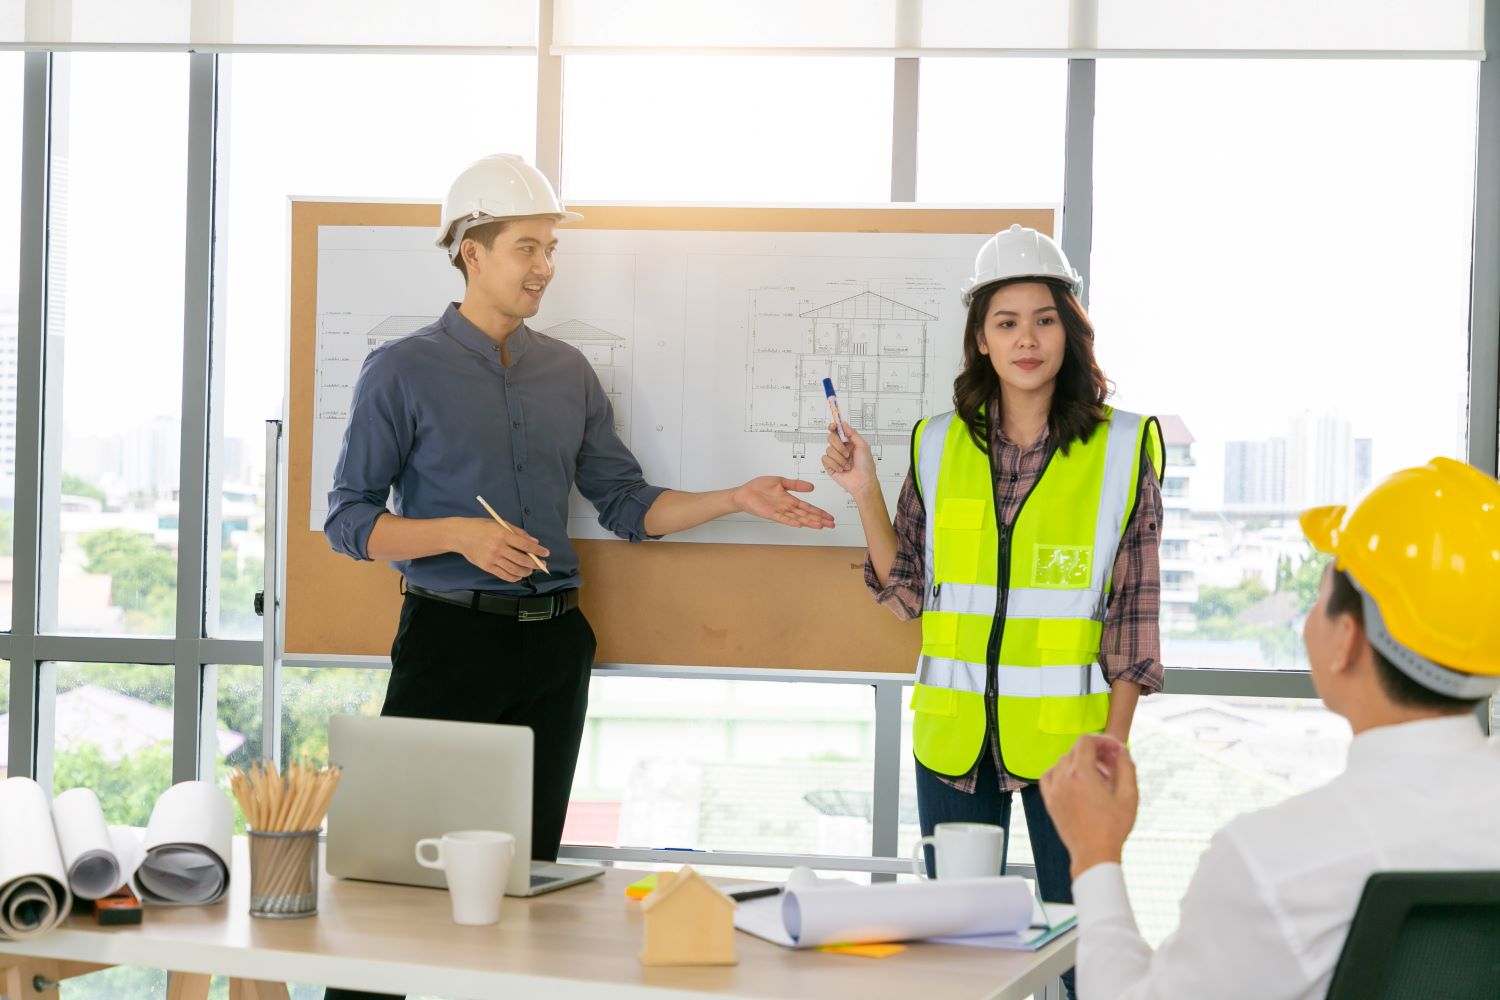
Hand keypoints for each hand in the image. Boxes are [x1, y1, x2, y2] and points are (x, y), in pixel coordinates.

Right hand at [453, 518, 549, 581]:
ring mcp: (492, 558)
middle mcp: (498, 547)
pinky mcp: (486, 567)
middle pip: (522, 560)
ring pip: (514, 570)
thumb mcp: (500, 524)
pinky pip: (503, 575)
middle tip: (542, 565)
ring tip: (530, 570)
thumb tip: (534, 542)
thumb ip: (518, 532)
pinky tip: (519, 576)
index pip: (525, 545)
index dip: (538, 551)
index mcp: (503, 534)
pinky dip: (514, 578)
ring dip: (526, 572)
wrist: (461, 535)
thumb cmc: (482, 527)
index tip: (546, 553)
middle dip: (535, 564)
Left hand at [732, 476, 835, 529]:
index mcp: (789, 500)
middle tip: (831, 525)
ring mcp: (780, 512)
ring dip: (809, 522)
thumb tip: (811, 487)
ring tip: (820, 526)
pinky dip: (792, 522)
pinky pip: (783, 519)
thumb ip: (795, 484)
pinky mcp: (771, 514)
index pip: (808, 507)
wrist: (744, 493)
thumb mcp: (780, 481)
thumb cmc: (759, 487)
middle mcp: (786, 508)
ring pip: (798, 518)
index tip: (829, 517)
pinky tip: (800, 524)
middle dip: (819, 520)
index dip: (819, 512)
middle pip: (806, 515)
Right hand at [820, 421, 877, 499]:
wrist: (863, 482)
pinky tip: (842, 469)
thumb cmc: (866, 466)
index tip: (833, 426)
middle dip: (838, 445)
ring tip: (847, 465)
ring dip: (839, 459)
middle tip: (847, 453)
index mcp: (849, 442)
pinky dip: (834, 464)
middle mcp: (841, 449)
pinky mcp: (829, 466)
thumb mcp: (863, 446)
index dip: (833, 427)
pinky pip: (825, 459)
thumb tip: (844, 424)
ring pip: (828, 450)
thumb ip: (852, 433)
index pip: (837, 431)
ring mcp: (835, 457)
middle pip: (830, 438)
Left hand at [1039, 734, 1138, 880]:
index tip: (1115, 750)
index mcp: (1081, 774)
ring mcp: (1053, 790)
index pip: (1086, 741)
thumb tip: (1121, 751)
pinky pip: (1049, 776)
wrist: (1094, 855)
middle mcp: (1062, 778)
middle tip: (1112, 765)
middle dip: (1096, 752)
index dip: (1103, 740)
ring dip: (1080, 762)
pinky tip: (1076, 781)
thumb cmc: (1113, 828)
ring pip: (1062, 761)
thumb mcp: (1129, 796)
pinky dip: (1061, 772)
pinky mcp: (1049, 802)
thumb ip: (1126, 767)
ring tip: (1099, 777)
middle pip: (1075, 750)